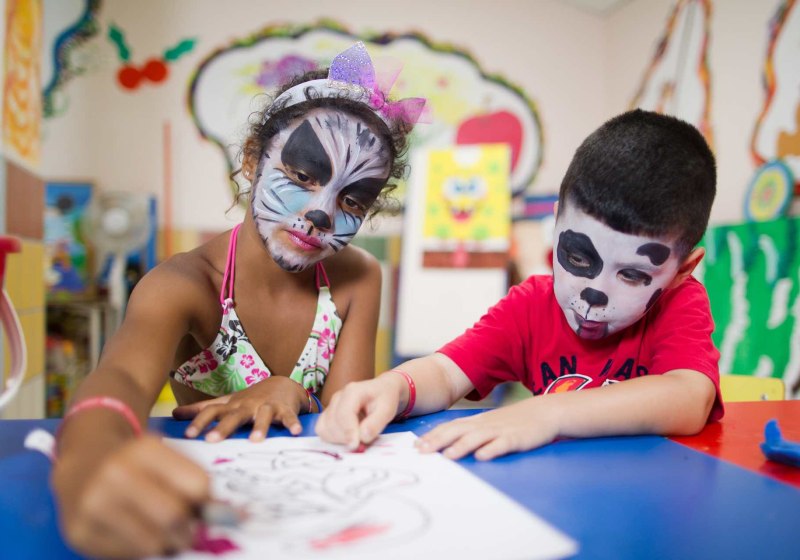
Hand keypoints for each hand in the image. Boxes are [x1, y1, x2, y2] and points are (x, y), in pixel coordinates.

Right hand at [52, 435, 208, 558]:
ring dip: (167, 544)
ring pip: (152, 542)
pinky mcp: (79, 532)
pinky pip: (129, 554)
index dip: (208, 503)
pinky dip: (143, 550)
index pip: (197, 485)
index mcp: (143, 449)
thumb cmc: (135, 464)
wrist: (83, 464)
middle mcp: (115, 473)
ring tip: (163, 533)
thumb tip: (234, 517)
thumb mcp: (164, 457)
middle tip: (189, 532)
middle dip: (189, 531)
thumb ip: (195, 482)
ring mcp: (93, 504)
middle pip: (174, 516)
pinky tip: (138, 535)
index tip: (206, 509)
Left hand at [172, 376, 307, 441]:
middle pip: (234, 416)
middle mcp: (247, 406)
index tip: (187, 435)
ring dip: (260, 426)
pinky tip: (295, 432)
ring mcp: (266, 407)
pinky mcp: (284, 410)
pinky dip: (292, 423)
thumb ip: (202, 409)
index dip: (199, 422)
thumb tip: (173, 414)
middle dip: (223, 427)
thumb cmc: (250, 399)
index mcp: (231, 406)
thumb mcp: (226, 402)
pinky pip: (288, 417)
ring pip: (262, 416)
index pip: (212, 412)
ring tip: (256, 440)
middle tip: (212, 440)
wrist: (282, 384)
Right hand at [316, 374, 404, 449]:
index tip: (356, 445)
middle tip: (361, 442)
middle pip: (332, 423)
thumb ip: (376, 424)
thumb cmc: (385, 399)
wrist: (381, 390)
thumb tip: (363, 437)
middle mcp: (338, 396)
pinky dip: (331, 437)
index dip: (348, 432)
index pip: (343, 414)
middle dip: (345, 437)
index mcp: (353, 391)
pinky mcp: (328, 413)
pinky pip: (322, 429)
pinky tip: (346, 438)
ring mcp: (331, 404)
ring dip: (338, 439)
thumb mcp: (387, 410)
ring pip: (324, 427)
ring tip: (355, 438)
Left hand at [416, 398, 559, 460]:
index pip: (450, 427)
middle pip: (458, 431)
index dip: (433, 436)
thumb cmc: (513, 421)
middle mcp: (485, 425)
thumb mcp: (489, 424)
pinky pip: (503, 444)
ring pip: (477, 437)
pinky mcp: (517, 438)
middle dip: (439, 441)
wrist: (545, 412)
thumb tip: (447, 444)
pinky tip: (483, 457)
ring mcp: (500, 431)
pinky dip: (492, 449)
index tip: (416, 446)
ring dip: (462, 446)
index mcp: (477, 422)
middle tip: (422, 451)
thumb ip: (471, 432)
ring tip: (448, 456)